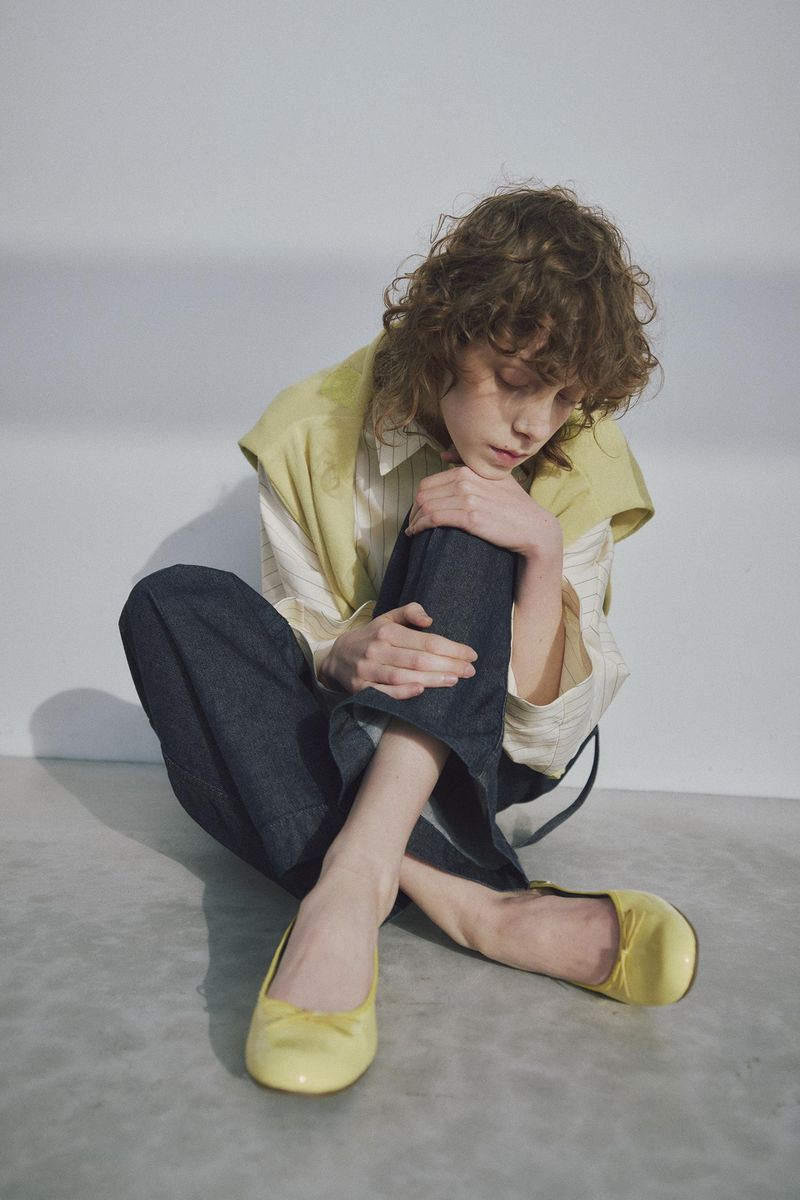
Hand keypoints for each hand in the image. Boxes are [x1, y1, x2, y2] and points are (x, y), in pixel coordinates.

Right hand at [320, 602, 477, 699]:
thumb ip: (409, 612)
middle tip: (471, 670)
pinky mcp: (360, 688)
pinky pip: (384, 692)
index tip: (471, 654)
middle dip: (448, 664)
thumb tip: (429, 618)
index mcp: (387, 632)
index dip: (451, 648)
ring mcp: (368, 670)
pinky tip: (422, 692)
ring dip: (432, 679)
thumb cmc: (371, 637)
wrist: (336, 657)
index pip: (426, 640)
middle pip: (419, 659)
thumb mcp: (387, 619)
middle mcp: (377, 650)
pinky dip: (402, 692)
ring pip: (404, 676)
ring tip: (455, 681)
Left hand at [406, 450, 562, 559]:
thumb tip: (444, 455)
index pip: (429, 483)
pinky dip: (420, 527)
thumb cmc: (514, 506)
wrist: (533, 528)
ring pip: (426, 507)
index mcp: (469, 471)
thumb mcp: (495, 478)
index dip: (419, 499)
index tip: (418, 511)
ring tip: (413, 531)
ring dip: (414, 521)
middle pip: (423, 495)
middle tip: (412, 523)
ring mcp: (469, 499)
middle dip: (414, 511)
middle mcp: (466, 481)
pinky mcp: (471, 518)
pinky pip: (434, 519)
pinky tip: (417, 534)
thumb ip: (469, 465)